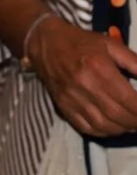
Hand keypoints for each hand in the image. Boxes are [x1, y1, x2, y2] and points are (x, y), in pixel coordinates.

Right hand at [29, 16, 136, 136]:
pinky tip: (111, 126)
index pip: (128, 99)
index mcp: (99, 67)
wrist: (46, 43)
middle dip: (135, 122)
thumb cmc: (82, 42)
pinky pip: (86, 128)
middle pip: (118, 115)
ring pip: (104, 125)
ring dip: (122, 129)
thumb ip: (134, 62)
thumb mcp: (111, 45)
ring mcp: (73, 98)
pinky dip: (103, 132)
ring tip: (130, 123)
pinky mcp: (63, 106)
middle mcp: (85, 85)